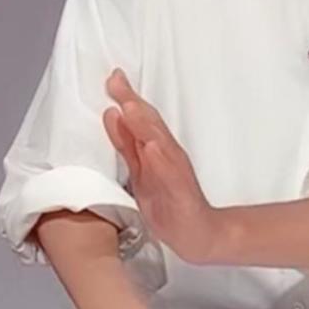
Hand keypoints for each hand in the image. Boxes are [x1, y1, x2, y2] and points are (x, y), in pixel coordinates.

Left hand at [103, 70, 219, 262]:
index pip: (138, 118)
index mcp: (155, 148)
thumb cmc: (168, 201)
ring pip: (159, 142)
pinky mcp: (181, 189)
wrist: (197, 232)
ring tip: (130, 105)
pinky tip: (152, 147)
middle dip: (132, 101)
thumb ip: (127, 144)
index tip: (112, 76)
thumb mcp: (140, 170)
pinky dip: (161, 158)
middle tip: (116, 80)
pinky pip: (170, 173)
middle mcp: (166, 153)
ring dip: (144, 123)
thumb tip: (111, 115)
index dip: (125, 98)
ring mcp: (175, 170)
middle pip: (148, 122)